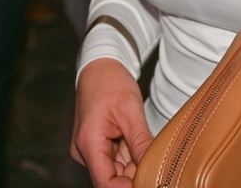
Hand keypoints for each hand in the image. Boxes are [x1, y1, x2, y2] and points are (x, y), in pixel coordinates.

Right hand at [72, 59, 152, 185]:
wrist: (100, 65)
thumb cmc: (112, 82)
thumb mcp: (131, 111)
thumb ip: (141, 143)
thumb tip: (154, 168)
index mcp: (89, 143)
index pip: (106, 183)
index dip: (127, 187)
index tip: (150, 181)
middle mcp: (84, 150)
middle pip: (111, 176)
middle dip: (134, 172)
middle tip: (156, 162)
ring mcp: (88, 148)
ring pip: (114, 168)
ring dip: (132, 162)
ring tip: (144, 143)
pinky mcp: (94, 144)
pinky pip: (112, 158)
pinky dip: (127, 153)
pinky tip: (136, 140)